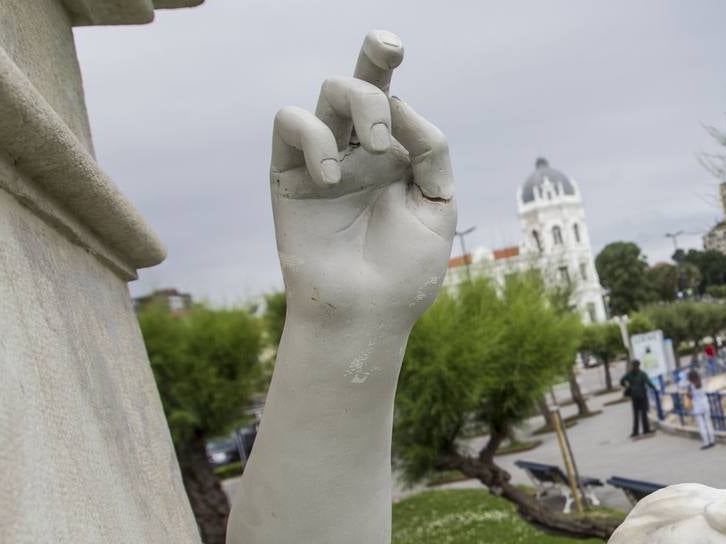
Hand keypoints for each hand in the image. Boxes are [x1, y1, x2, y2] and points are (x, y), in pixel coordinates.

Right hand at [270, 31, 455, 335]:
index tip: (393, 47)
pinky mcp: (289, 174)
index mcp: (396, 155)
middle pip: (357, 82)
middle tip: (389, 128)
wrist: (367, 314)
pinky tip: (333, 178)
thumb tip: (401, 103)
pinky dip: (314, 138)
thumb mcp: (437, 206)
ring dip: (356, 105)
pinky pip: (290, 124)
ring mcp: (324, 159)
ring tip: (374, 151)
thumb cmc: (405, 272)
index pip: (390, 95)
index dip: (383, 57)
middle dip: (373, 67)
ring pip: (327, 93)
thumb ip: (430, 151)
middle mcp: (358, 150)